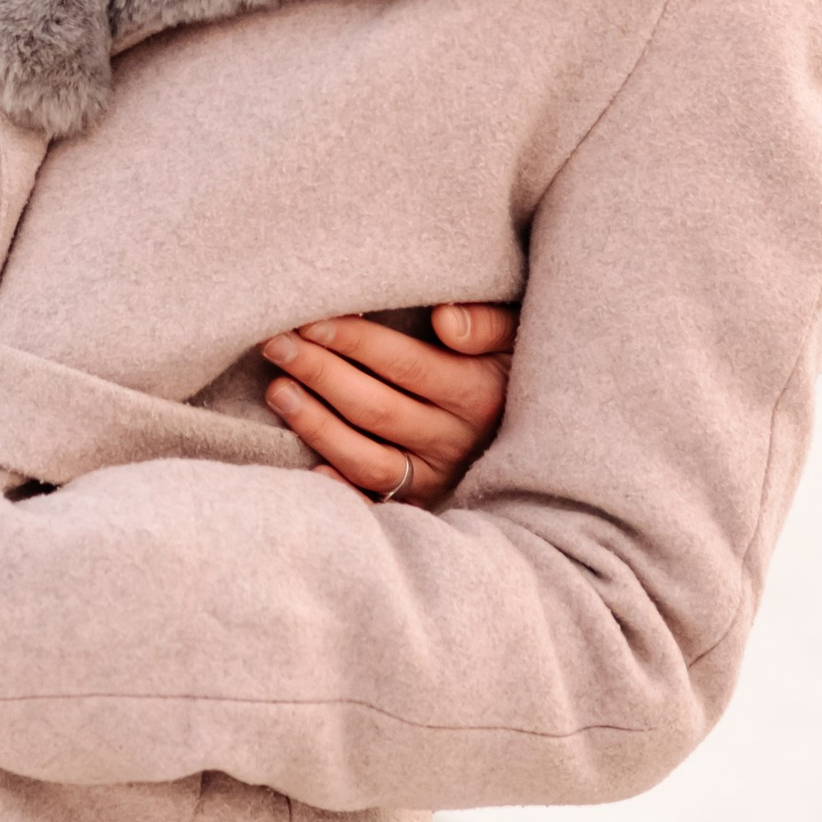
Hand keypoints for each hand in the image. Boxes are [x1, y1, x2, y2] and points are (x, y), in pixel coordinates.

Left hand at [259, 303, 514, 504]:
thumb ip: (486, 322)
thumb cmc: (511, 362)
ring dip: (318, 425)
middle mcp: (456, 441)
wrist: (546, 431)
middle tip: (275, 343)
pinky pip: (377, 502)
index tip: (310, 319)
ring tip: (278, 391)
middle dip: (320, 373)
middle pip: (376, 408)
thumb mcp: (516, 334)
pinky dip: (342, 490)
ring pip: (369, 459)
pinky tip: (309, 469)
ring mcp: (438, 476)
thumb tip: (445, 319)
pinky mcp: (423, 501)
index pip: (405, 365)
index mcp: (478, 393)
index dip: (355, 342)